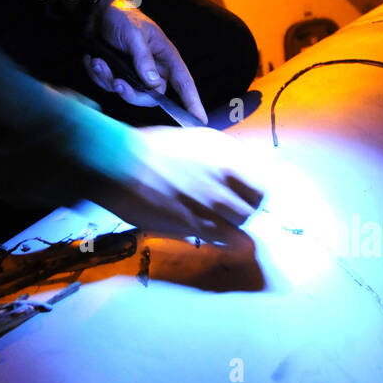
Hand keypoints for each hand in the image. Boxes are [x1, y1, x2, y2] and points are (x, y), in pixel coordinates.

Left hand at [82, 0, 207, 123]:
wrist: (96, 12)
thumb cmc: (122, 17)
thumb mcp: (134, 34)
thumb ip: (143, 59)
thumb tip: (154, 84)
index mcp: (165, 57)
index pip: (184, 83)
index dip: (193, 102)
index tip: (200, 120)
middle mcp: (152, 69)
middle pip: (152, 97)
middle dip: (132, 94)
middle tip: (117, 83)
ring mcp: (134, 74)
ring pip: (127, 93)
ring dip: (109, 80)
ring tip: (98, 61)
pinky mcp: (117, 75)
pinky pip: (109, 86)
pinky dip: (98, 75)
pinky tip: (94, 60)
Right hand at [89, 124, 264, 244]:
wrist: (120, 164)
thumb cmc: (150, 148)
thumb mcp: (193, 141)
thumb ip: (219, 158)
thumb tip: (236, 175)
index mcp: (225, 155)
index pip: (261, 185)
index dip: (255, 194)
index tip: (247, 197)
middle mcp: (224, 179)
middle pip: (252, 208)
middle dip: (243, 212)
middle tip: (230, 213)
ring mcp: (210, 204)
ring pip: (240, 227)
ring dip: (232, 228)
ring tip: (219, 225)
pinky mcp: (194, 226)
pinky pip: (221, 240)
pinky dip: (222, 241)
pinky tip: (214, 237)